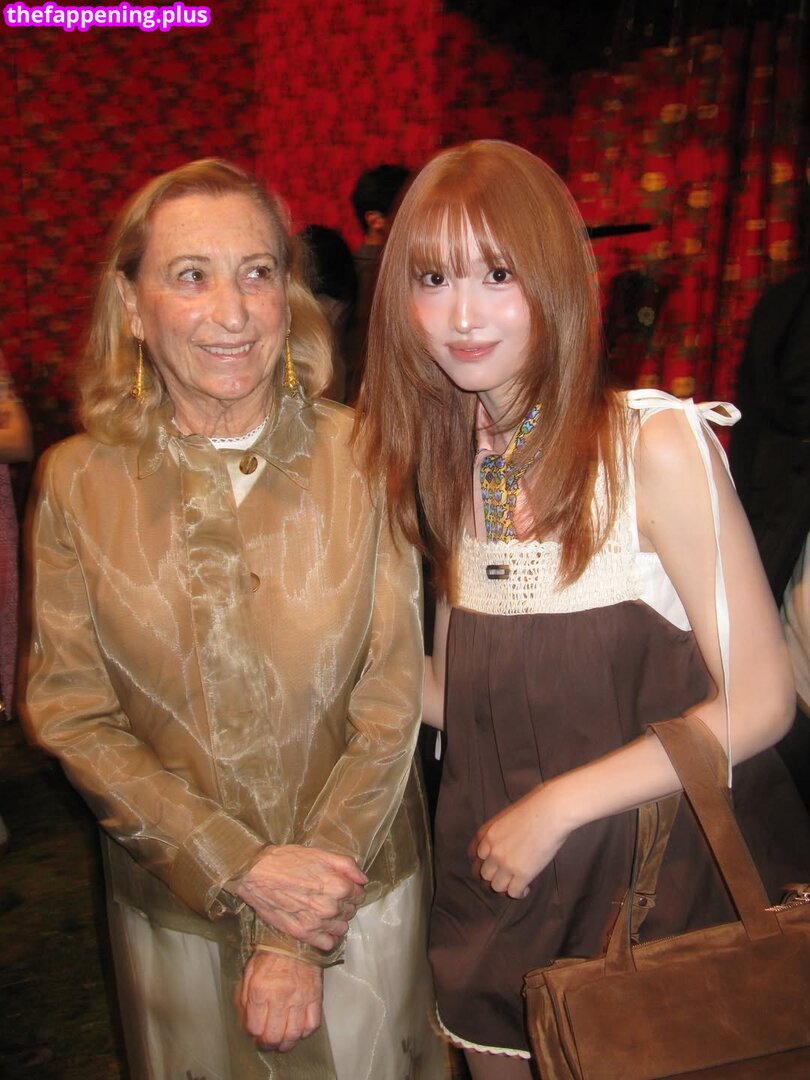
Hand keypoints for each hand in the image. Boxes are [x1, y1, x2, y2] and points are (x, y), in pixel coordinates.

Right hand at [237, 845, 366, 950]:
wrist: (257, 874)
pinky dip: (327, 937)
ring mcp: (317, 923)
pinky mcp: (303, 935)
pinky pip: (328, 944)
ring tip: (324, 910)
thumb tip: (363, 879)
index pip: (359, 895)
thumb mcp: (321, 854)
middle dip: (345, 904)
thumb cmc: (288, 860)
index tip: (343, 887)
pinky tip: (320, 926)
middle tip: (330, 896)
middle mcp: (331, 907)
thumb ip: (347, 865)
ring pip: (342, 928)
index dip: (353, 889)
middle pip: (351, 911)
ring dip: (337, 920)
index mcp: (339, 886)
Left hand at [239, 951, 321, 1051]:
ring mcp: (299, 998)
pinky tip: (298, 1030)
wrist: (296, 939)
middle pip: (273, 1036)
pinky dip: (305, 1032)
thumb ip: (246, 998)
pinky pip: (312, 1024)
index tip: (255, 1030)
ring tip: (282, 1042)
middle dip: (268, 1044)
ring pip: (293, 1035)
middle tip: (267, 1042)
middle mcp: (280, 997)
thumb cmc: (270, 954)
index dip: (253, 1033)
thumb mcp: (250, 972)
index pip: (254, 1027)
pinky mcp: (315, 997)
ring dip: (286, 1044)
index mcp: (260, 990)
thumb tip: (248, 1021)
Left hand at [473, 785, 569, 898]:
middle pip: (483, 875)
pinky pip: (513, 893)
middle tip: (505, 877)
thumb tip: (505, 843)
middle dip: (493, 877)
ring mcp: (505, 864)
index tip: (493, 865)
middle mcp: (491, 851)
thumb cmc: (534, 807)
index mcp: (485, 834)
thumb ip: (499, 833)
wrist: (549, 812)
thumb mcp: (506, 817)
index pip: (473, 856)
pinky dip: (519, 893)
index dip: (483, 863)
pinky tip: (526, 887)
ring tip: (516, 883)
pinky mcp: (521, 874)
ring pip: (496, 887)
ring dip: (505, 887)